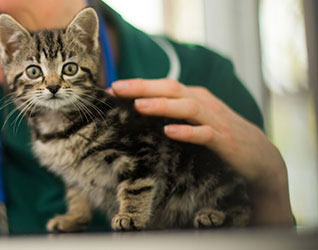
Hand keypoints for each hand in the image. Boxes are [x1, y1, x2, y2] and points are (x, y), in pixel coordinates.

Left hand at [111, 78, 281, 182]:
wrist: (260, 157)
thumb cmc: (220, 136)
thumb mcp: (194, 120)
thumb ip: (171, 112)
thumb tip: (136, 110)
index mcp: (193, 96)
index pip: (162, 84)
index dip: (137, 85)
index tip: (111, 87)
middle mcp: (203, 103)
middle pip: (171, 88)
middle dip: (143, 87)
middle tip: (117, 88)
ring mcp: (214, 120)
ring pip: (186, 107)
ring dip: (162, 105)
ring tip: (139, 106)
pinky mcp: (224, 140)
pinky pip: (204, 133)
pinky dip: (186, 131)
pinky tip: (169, 132)